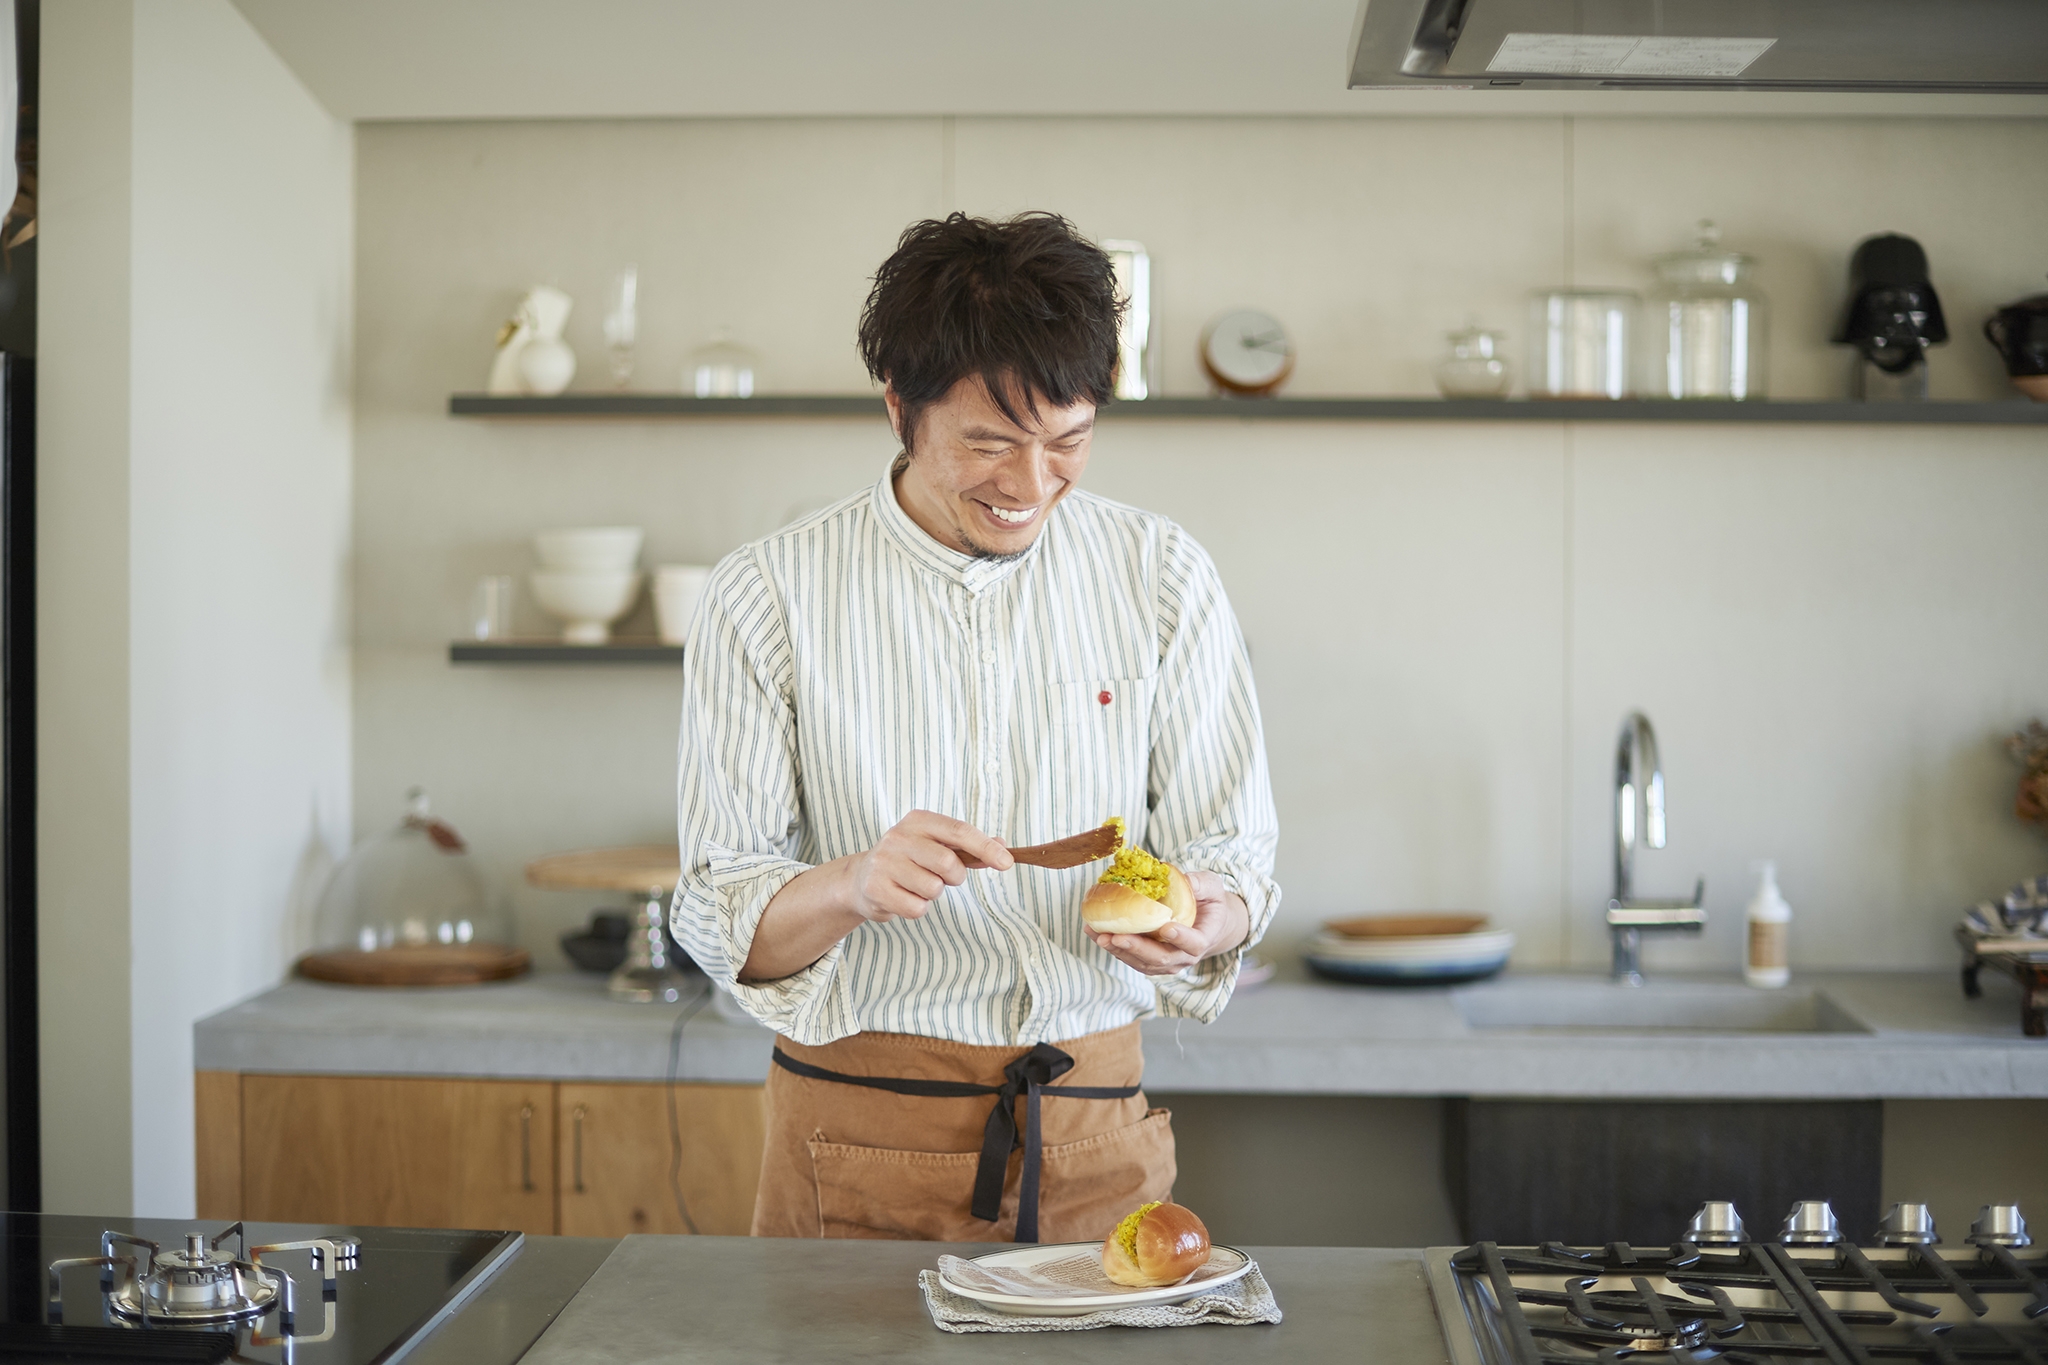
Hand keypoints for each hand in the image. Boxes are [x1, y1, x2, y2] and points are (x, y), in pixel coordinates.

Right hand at [837, 809, 1012, 924]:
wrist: (860, 879)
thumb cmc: (908, 861)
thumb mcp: (935, 845)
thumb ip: (969, 847)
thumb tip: (1002, 845)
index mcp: (918, 820)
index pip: (959, 831)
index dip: (986, 847)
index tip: (1007, 863)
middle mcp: (898, 837)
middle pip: (948, 863)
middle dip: (954, 877)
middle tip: (942, 878)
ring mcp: (884, 863)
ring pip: (933, 888)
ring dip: (932, 894)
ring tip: (915, 886)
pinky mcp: (876, 889)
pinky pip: (917, 908)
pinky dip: (917, 908)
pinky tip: (903, 898)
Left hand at [1086, 870, 1247, 976]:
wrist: (1208, 924)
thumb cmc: (1209, 903)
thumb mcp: (1212, 888)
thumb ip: (1201, 884)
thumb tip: (1183, 878)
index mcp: (1203, 939)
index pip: (1194, 943)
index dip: (1181, 938)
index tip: (1166, 927)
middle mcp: (1184, 957)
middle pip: (1161, 957)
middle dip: (1137, 947)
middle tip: (1116, 936)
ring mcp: (1167, 962)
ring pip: (1142, 962)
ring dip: (1119, 950)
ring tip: (1098, 936)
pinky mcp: (1150, 961)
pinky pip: (1131, 958)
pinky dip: (1113, 947)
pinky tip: (1095, 933)